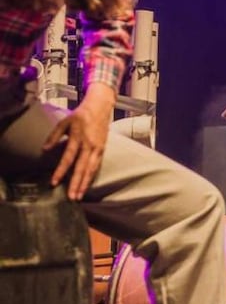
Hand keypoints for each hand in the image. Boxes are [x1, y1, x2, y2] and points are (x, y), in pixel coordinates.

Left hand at [43, 83, 114, 199]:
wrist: (100, 107)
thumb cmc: (81, 114)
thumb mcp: (64, 122)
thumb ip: (54, 136)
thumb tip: (45, 149)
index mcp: (79, 138)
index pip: (68, 158)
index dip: (61, 170)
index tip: (54, 182)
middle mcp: (90, 145)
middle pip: (82, 168)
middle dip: (77, 183)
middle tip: (72, 197)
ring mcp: (98, 148)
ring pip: (91, 169)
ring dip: (85, 183)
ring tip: (79, 195)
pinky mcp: (102, 149)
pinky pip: (96, 165)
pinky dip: (91, 176)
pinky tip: (86, 184)